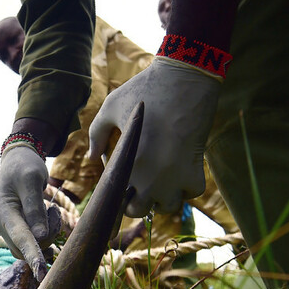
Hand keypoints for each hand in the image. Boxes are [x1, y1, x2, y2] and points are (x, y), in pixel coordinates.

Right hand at [0, 145, 50, 280]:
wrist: (16, 160)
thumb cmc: (24, 166)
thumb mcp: (32, 180)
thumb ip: (35, 208)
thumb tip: (40, 237)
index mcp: (2, 210)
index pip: (19, 237)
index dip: (32, 255)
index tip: (42, 273)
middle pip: (25, 246)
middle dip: (45, 236)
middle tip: (53, 211)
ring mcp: (5, 227)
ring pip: (29, 245)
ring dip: (46, 235)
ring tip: (51, 210)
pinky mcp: (13, 229)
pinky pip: (29, 241)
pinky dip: (43, 234)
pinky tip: (48, 218)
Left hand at [88, 57, 217, 217]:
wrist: (185, 78)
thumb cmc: (144, 90)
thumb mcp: (111, 107)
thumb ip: (96, 134)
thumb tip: (91, 157)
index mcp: (128, 164)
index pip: (116, 198)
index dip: (116, 193)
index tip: (120, 181)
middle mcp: (151, 178)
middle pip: (138, 211)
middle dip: (136, 200)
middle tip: (139, 183)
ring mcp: (175, 178)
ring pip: (167, 207)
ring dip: (162, 197)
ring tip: (159, 178)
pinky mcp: (196, 170)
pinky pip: (191, 193)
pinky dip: (186, 186)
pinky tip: (179, 171)